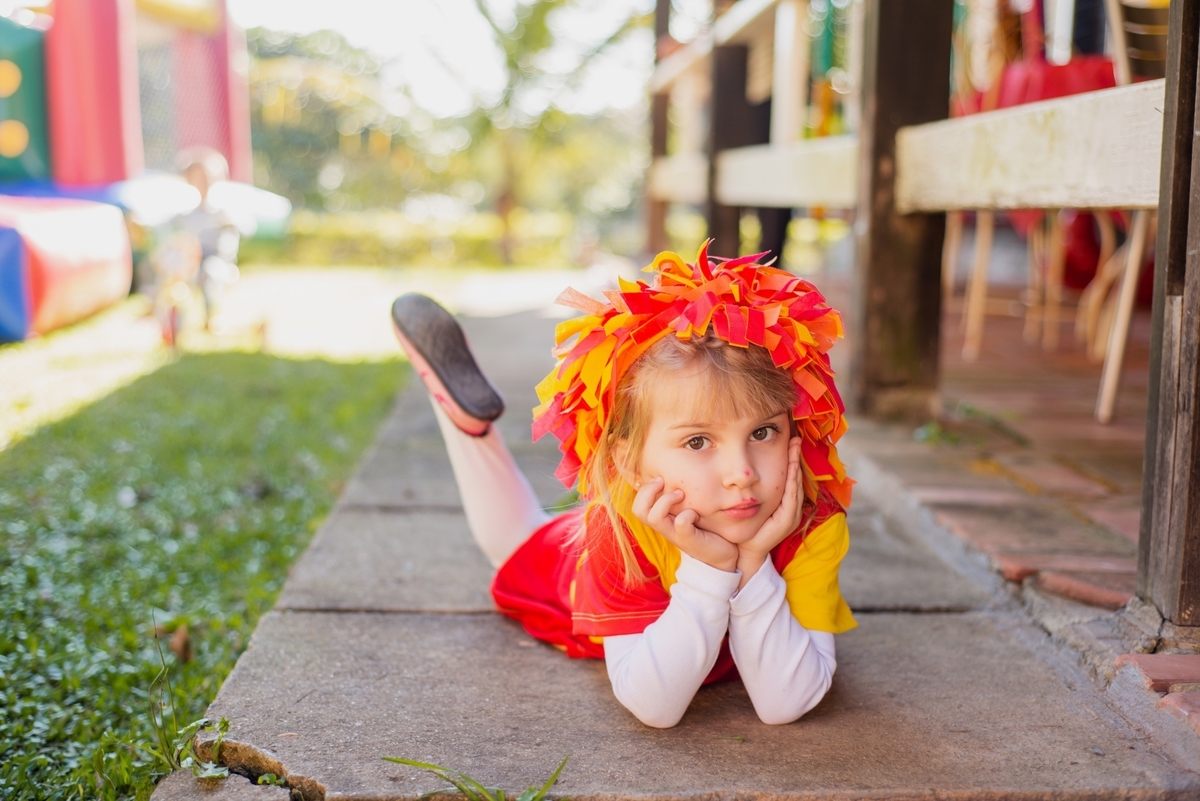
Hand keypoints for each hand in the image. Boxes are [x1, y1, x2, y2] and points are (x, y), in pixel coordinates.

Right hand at [632, 477, 738, 572]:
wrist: (723, 556)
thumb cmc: (706, 529)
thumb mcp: (690, 511)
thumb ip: (682, 499)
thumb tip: (680, 474)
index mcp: (662, 520)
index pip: (638, 505)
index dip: (643, 489)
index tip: (660, 479)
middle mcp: (665, 527)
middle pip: (639, 510)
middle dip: (648, 491)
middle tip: (663, 482)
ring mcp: (676, 534)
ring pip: (654, 517)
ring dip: (665, 500)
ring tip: (680, 494)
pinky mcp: (690, 539)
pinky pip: (681, 523)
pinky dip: (687, 514)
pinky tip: (696, 513)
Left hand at [736, 437, 802, 586]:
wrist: (745, 550)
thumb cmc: (745, 526)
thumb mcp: (749, 502)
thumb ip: (752, 488)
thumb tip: (745, 469)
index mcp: (783, 503)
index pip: (790, 477)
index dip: (791, 459)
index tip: (790, 441)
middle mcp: (791, 507)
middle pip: (795, 477)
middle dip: (796, 458)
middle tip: (796, 439)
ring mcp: (791, 514)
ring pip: (795, 484)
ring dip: (796, 465)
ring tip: (795, 448)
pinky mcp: (787, 519)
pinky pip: (791, 496)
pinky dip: (793, 480)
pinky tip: (792, 467)